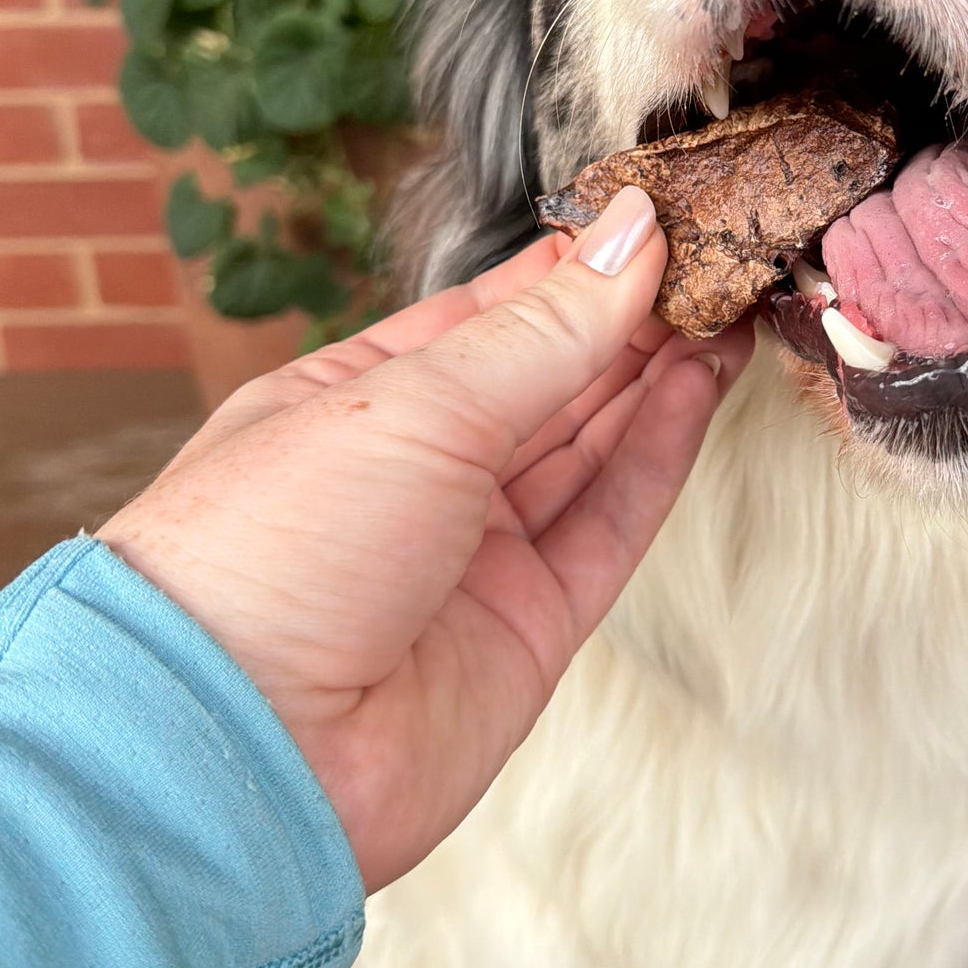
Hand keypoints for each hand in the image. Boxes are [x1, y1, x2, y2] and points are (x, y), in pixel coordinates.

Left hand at [99, 189, 751, 890]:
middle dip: (629, 316)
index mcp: (358, 401)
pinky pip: (609, 524)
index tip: (655, 214)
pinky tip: (697, 384)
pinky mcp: (528, 626)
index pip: (486, 314)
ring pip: (589, 447)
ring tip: (727, 303)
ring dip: (657, 375)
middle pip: (547, 379)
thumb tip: (630, 235)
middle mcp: (418, 475)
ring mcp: (475, 553)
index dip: (571, 266)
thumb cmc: (277, 552)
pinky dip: (658, 454)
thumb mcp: (413, 406)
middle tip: (715, 251)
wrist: (241, 752)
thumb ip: (543, 329)